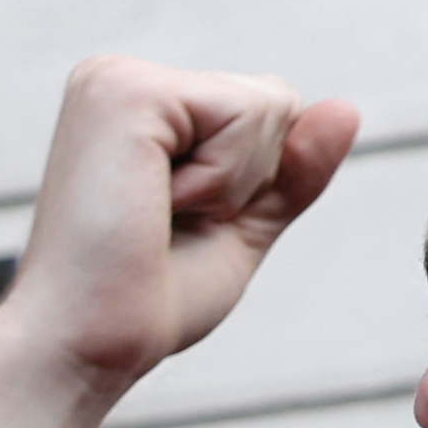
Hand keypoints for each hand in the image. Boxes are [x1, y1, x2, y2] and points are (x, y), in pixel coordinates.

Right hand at [0, 55, 355, 398]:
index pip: (263, 111)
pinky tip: (156, 206)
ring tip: (156, 217)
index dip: (250, 184)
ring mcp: (118, 79)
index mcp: (139, 107)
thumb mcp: (239, 229)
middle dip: (248, 180)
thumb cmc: (143, 300)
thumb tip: (346, 109)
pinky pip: (247, 113)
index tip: (173, 225)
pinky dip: (222, 179)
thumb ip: (291, 170)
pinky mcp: (126, 93)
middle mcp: (120, 79)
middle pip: (274, 99)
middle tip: (165, 226)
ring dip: (233, 184)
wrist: (81, 348)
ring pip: (269, 103)